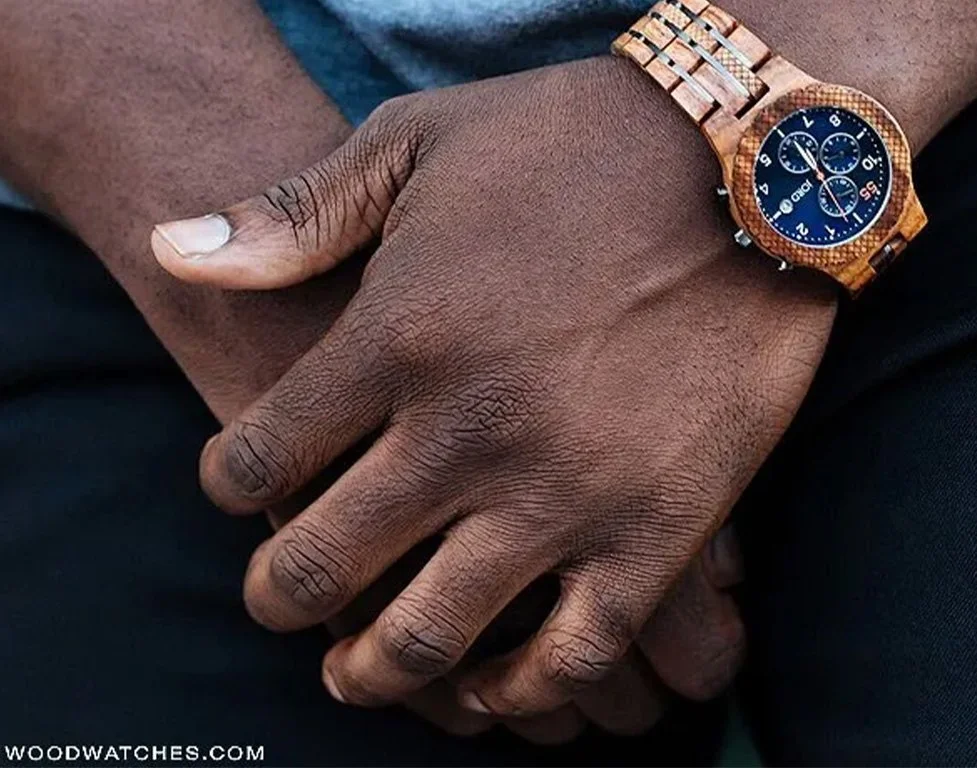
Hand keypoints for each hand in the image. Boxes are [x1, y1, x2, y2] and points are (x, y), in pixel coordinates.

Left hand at [153, 55, 834, 715]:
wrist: (745, 165)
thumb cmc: (574, 146)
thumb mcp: (420, 142)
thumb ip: (293, 213)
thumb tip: (171, 250)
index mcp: (396, 338)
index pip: (260, 457)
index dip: (229, 485)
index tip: (240, 489)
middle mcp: (465, 432)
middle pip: (321, 563)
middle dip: (278, 595)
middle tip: (277, 600)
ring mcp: (563, 493)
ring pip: (428, 635)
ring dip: (372, 670)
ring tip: (354, 674)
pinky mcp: (658, 529)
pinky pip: (570, 653)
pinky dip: (519, 690)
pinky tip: (492, 689)